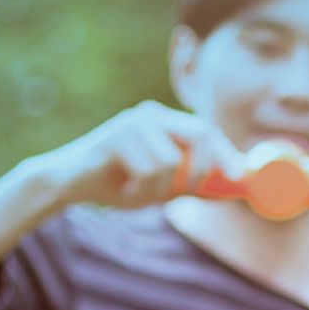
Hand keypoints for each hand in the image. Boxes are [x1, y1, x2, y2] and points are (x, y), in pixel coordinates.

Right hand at [43, 101, 244, 210]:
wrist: (70, 183)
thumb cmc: (116, 184)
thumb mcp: (161, 188)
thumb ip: (194, 187)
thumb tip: (232, 192)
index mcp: (164, 123)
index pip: (207, 131)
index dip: (227, 155)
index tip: (239, 179)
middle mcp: (152, 116)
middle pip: (201, 134)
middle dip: (204, 170)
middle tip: (190, 192)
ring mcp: (133, 122)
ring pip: (173, 162)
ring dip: (160, 190)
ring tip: (138, 193)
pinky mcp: (117, 136)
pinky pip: (150, 169)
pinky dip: (141, 190)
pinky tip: (123, 190)